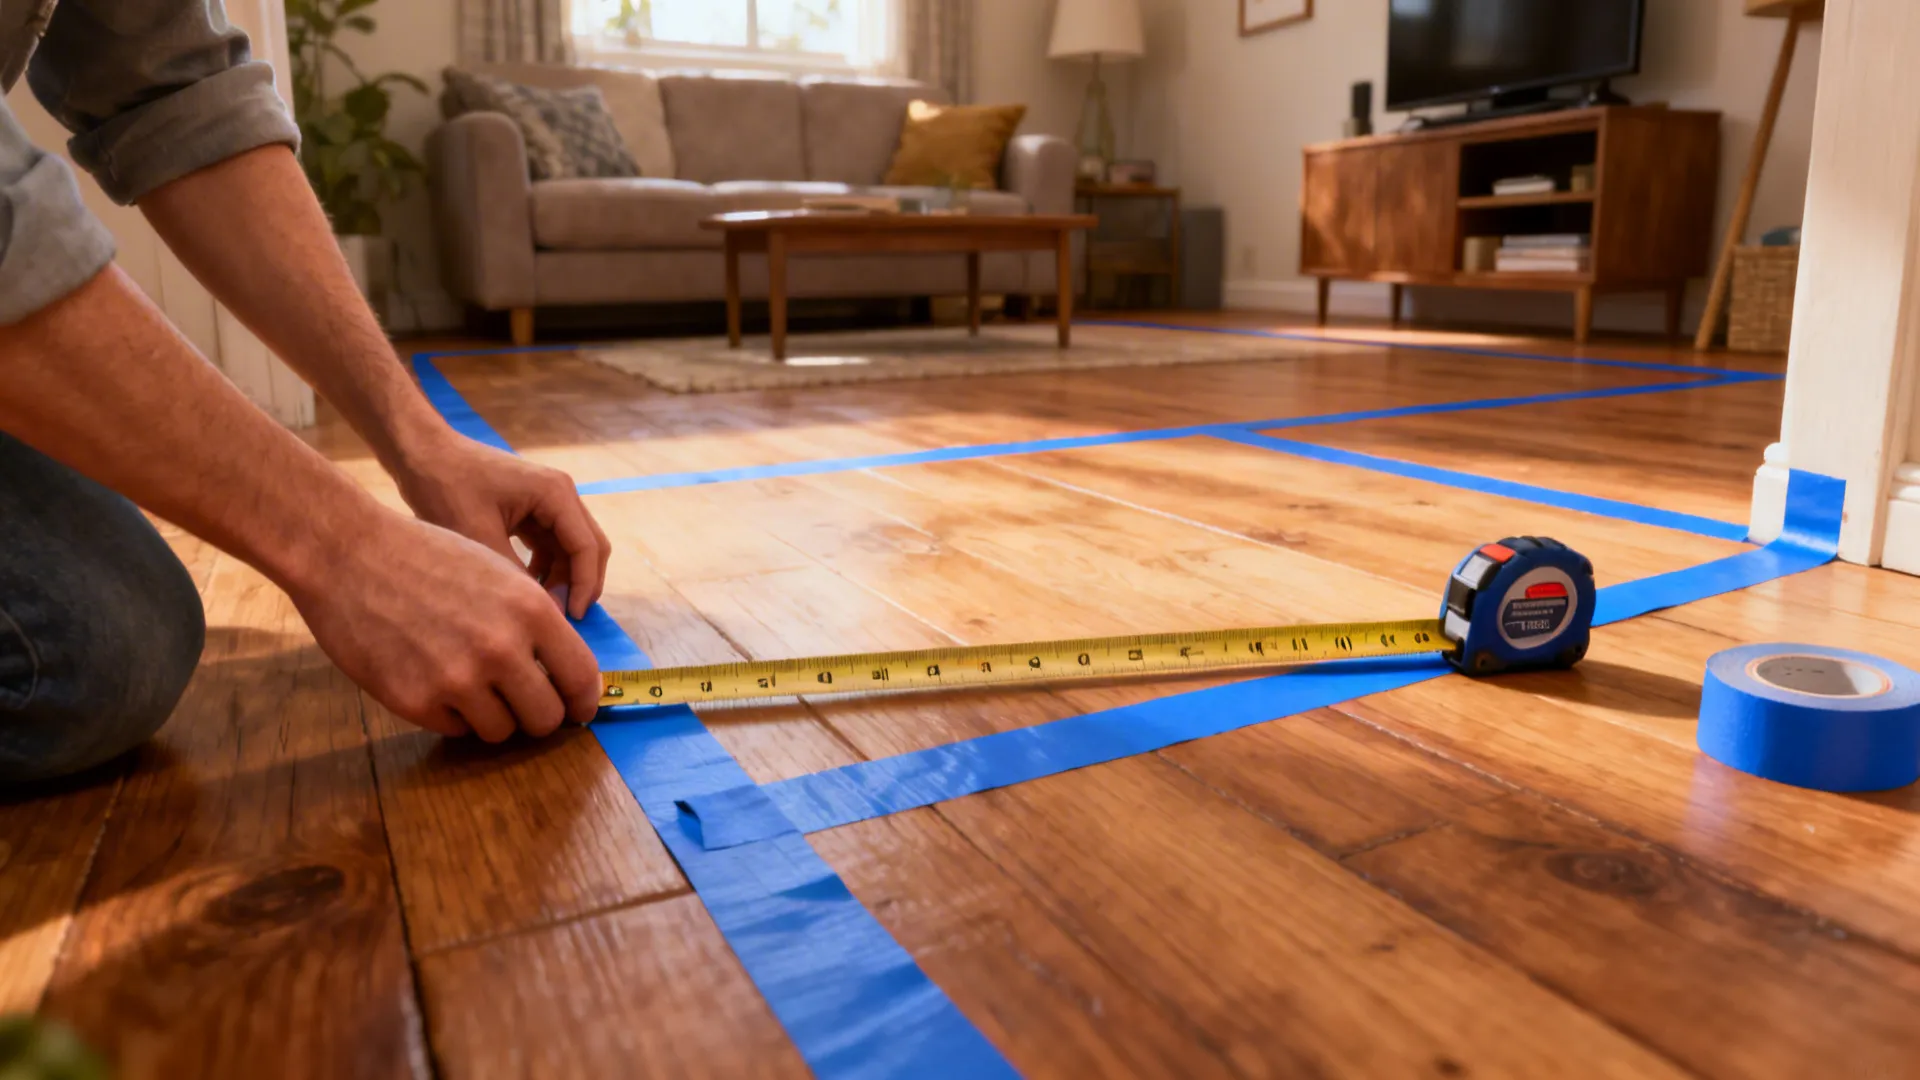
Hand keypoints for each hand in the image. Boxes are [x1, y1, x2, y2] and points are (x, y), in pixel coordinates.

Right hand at [290, 512, 601, 739]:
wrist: (348, 555)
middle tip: (522, 706)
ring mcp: (457, 679)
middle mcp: (500, 648)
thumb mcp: (499, 575)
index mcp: (531, 610)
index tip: (579, 711)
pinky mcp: (415, 702)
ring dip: (493, 717)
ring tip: (470, 685)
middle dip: (538, 717)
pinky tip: (433, 680)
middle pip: (546, 718)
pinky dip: (452, 715)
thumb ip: (536, 622)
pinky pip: (455, 730)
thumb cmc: (428, 558)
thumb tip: (564, 672)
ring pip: (501, 732)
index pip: (581, 677)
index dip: (584, 702)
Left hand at [395, 436, 610, 619]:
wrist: (420, 454)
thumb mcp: (478, 536)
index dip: (583, 587)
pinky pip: (551, 546)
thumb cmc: (446, 488)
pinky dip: (545, 570)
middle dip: (579, 585)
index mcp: (556, 493)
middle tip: (562, 621)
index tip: (570, 621)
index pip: (587, 547)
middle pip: (588, 547)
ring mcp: (547, 502)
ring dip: (562, 579)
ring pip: (571, 549)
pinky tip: (525, 589)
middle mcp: (560, 494)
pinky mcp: (531, 510)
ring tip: (541, 610)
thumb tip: (541, 613)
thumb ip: (514, 574)